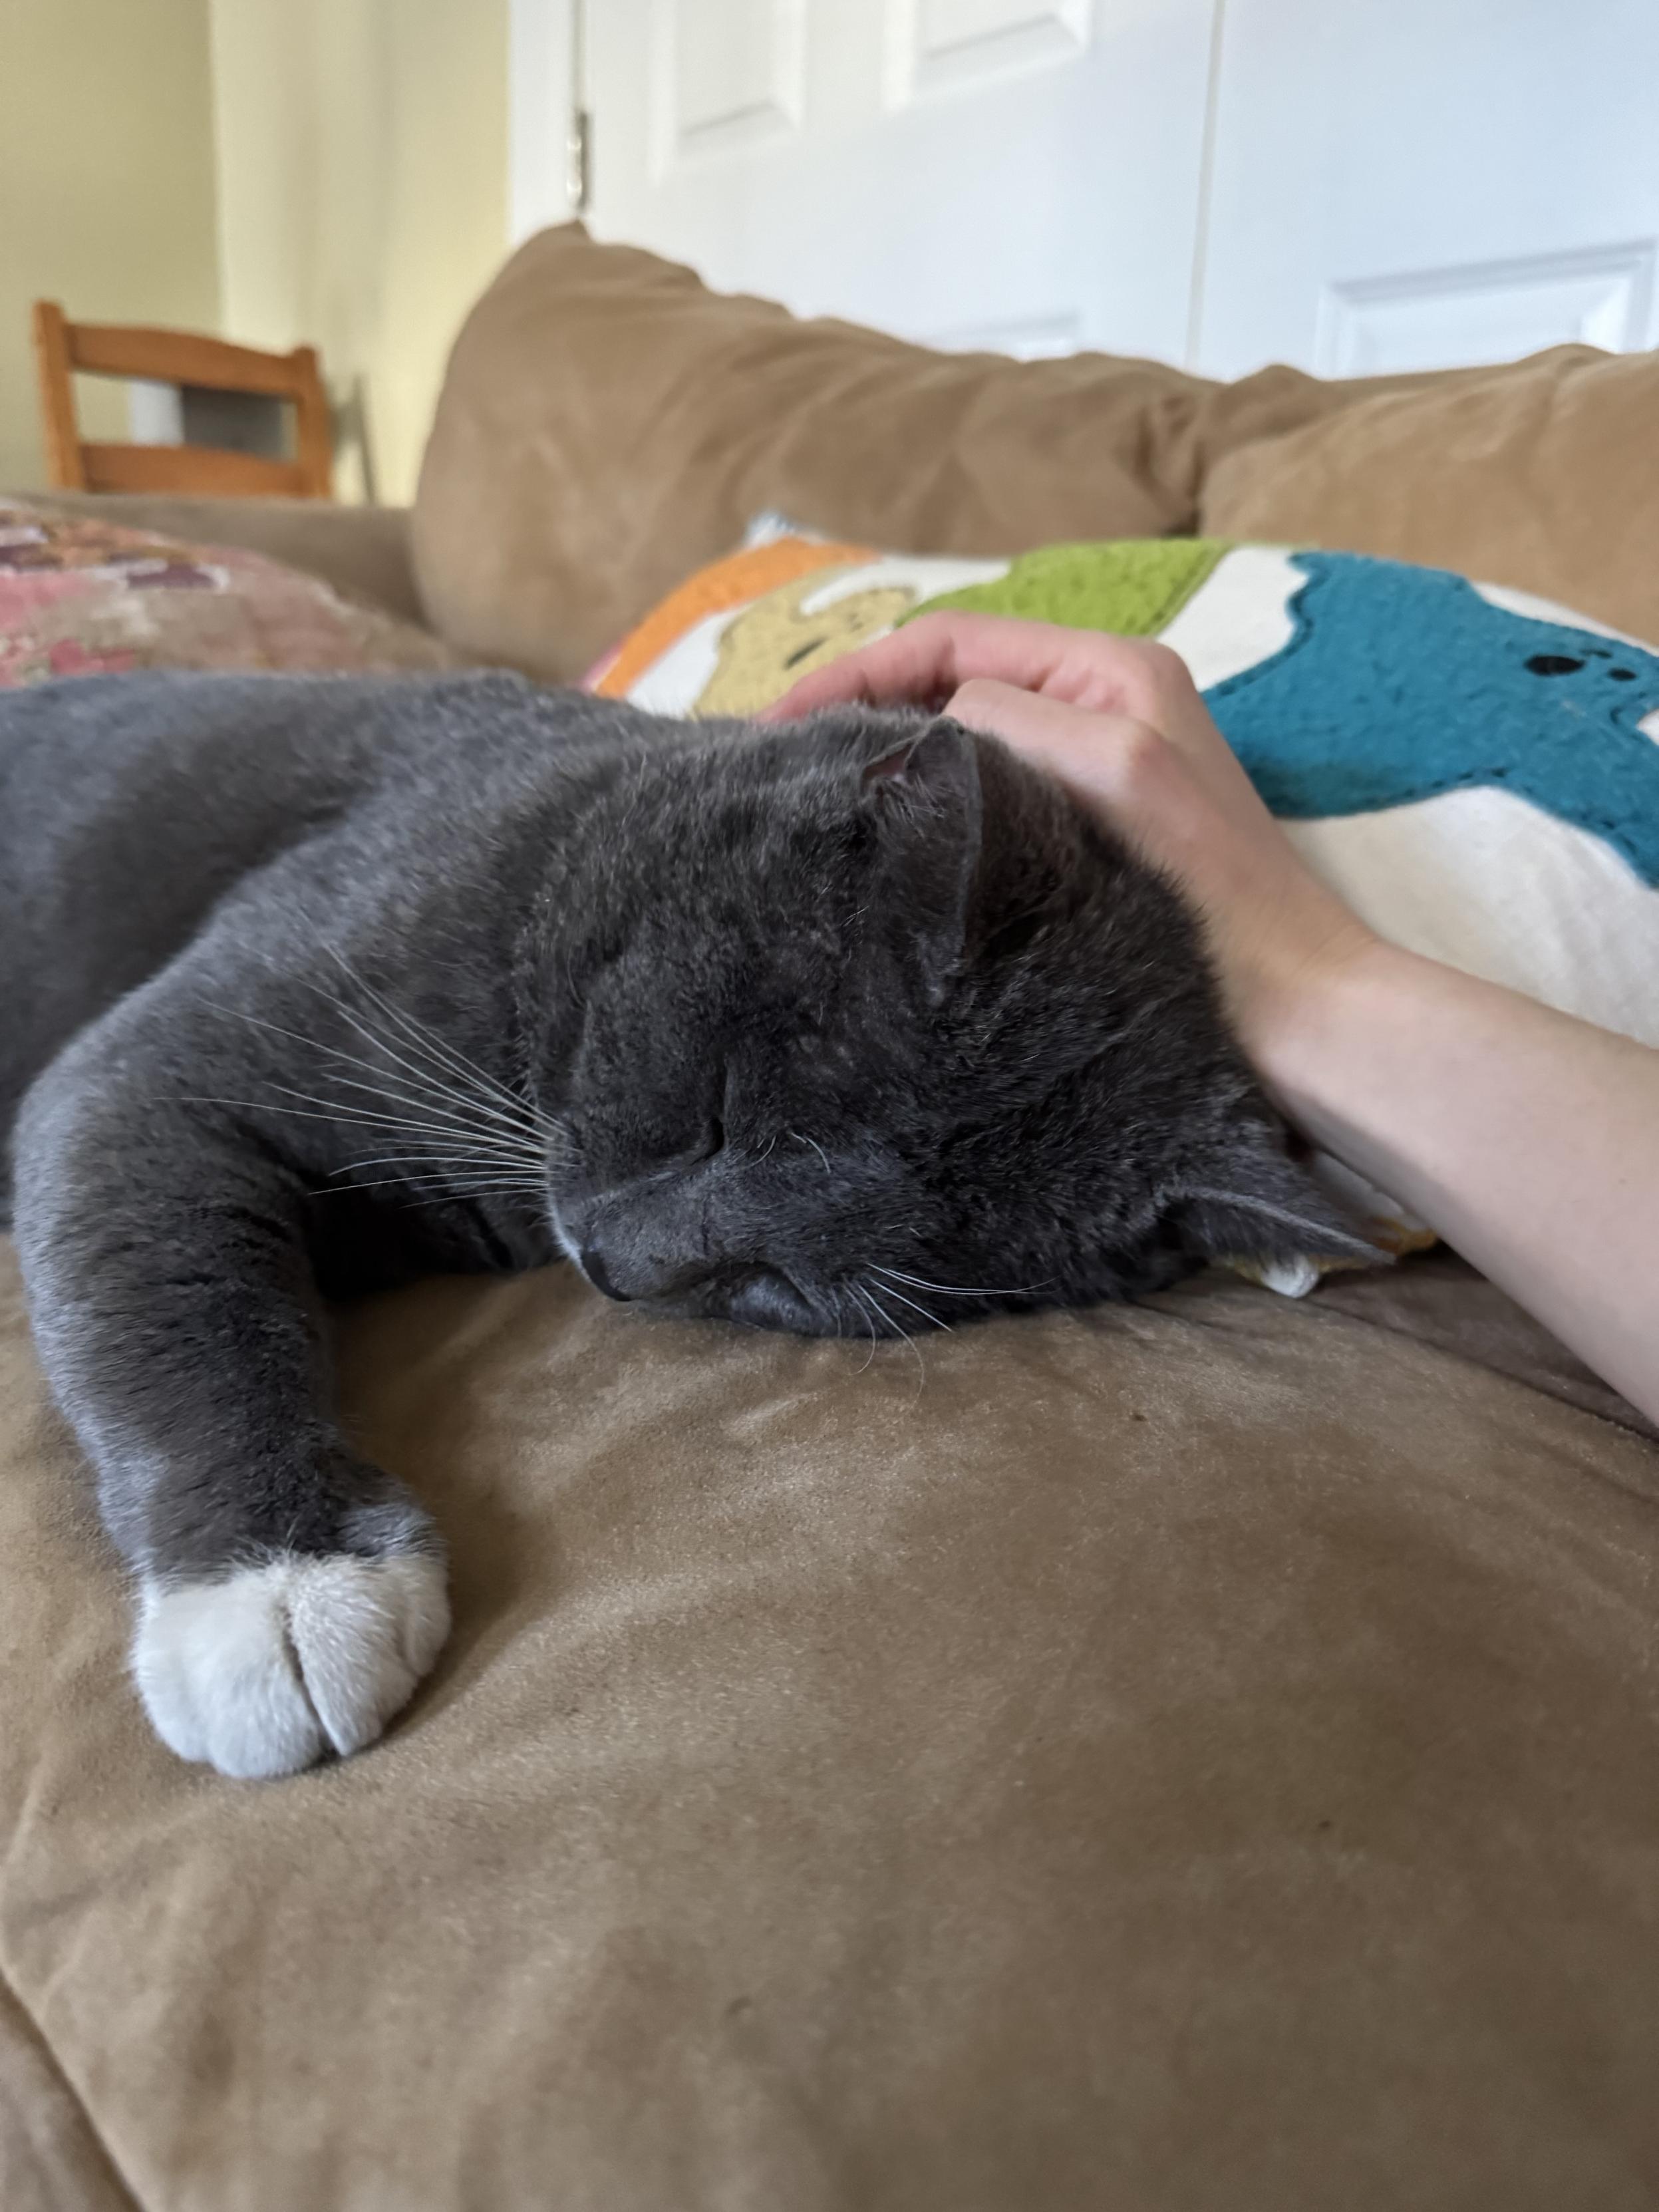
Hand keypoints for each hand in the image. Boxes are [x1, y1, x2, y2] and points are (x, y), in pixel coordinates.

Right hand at [766, 613, 1375, 1066]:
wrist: (1297, 1021)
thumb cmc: (1215, 897)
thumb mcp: (1109, 766)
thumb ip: (1001, 721)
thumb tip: (911, 735)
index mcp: (1111, 672)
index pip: (946, 642)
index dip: (850, 676)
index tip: (768, 732)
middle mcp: (1101, 714)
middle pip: (946, 690)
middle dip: (858, 719)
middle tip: (772, 773)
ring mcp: (1093, 785)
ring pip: (959, 755)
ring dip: (887, 774)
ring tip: (811, 814)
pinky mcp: (1084, 857)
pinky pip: (984, 816)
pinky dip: (926, 824)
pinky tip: (885, 860)